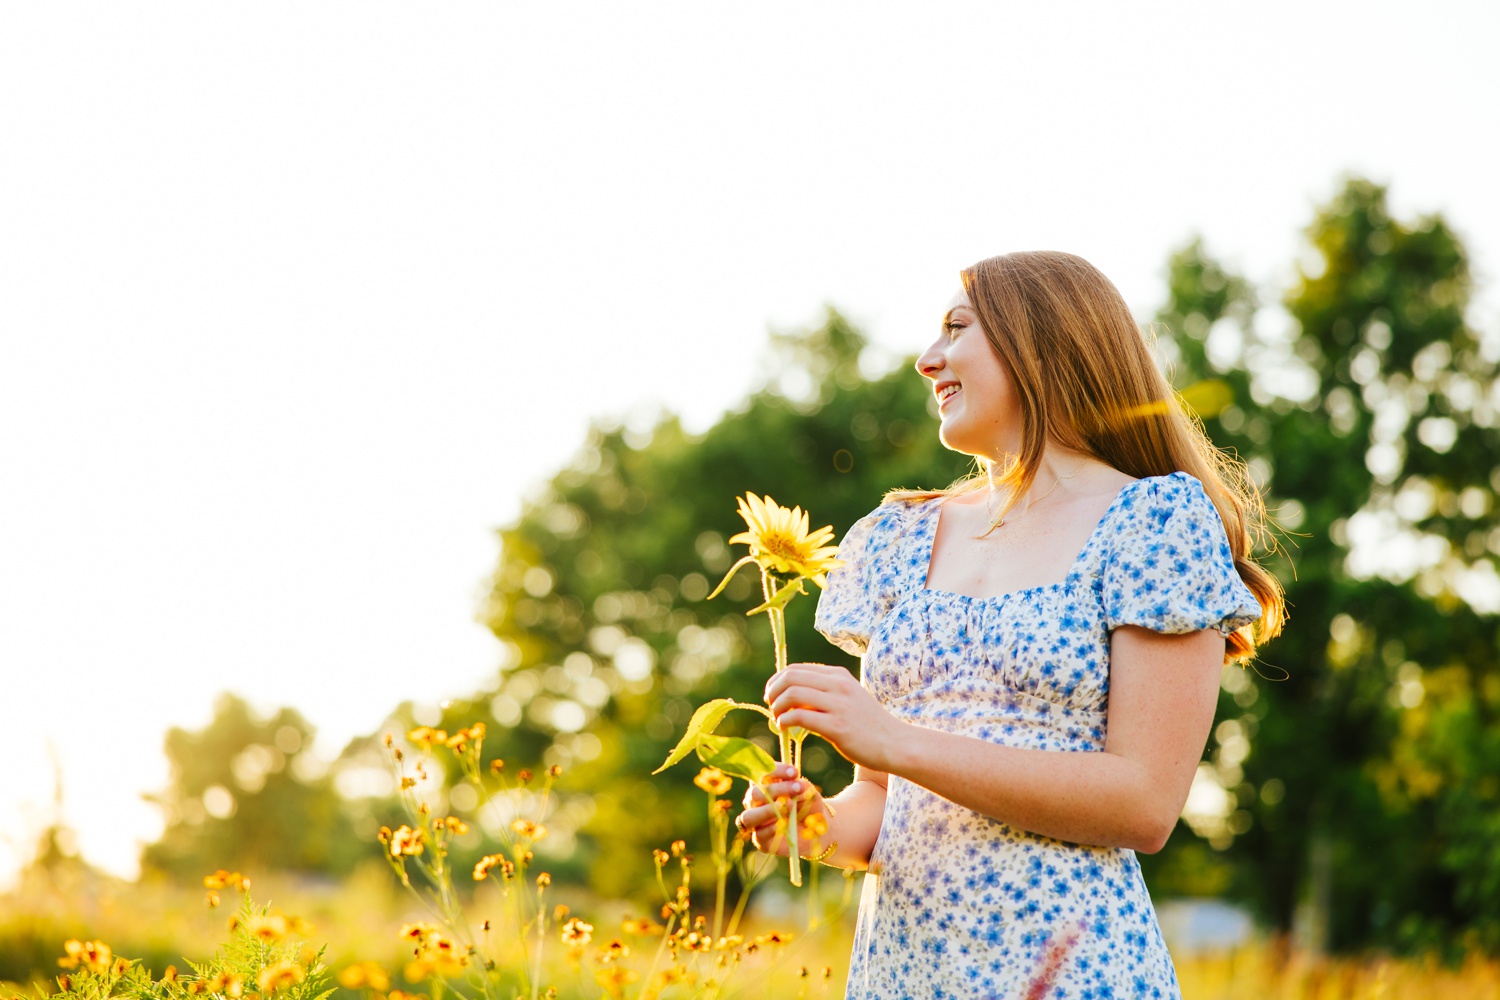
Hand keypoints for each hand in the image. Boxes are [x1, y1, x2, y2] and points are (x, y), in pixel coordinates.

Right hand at [738, 763, 830, 858]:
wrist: (815, 829)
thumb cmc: (807, 804)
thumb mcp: (808, 792)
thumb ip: (801, 787)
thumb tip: (795, 789)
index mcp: (762, 785)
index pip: (760, 774)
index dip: (775, 771)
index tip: (794, 772)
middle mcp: (754, 802)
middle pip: (754, 793)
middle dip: (776, 789)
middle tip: (797, 788)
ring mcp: (755, 822)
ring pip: (749, 816)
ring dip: (768, 810)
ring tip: (788, 805)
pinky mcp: (760, 840)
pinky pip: (760, 834)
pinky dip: (772, 828)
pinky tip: (786, 823)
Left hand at [764, 662, 904, 770]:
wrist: (894, 743)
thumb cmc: (868, 725)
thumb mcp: (848, 698)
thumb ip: (825, 692)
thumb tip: (792, 696)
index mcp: (838, 675)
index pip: (796, 669)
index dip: (777, 681)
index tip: (773, 695)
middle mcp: (838, 685)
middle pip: (790, 677)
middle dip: (773, 691)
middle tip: (771, 706)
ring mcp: (838, 705)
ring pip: (792, 694)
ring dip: (777, 706)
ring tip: (777, 719)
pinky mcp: (837, 726)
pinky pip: (800, 717)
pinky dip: (785, 721)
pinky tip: (785, 728)